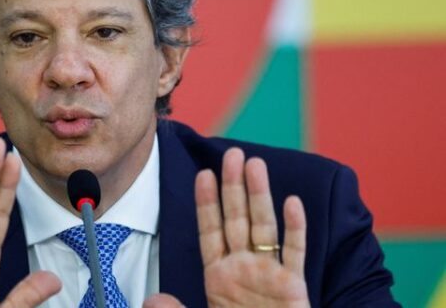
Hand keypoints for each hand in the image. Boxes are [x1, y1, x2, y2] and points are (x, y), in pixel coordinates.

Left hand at [195, 148, 309, 307]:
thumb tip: (152, 301)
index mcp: (218, 276)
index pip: (210, 230)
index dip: (206, 203)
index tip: (202, 175)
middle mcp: (243, 269)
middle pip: (236, 219)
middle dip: (233, 186)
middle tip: (231, 153)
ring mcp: (269, 275)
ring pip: (264, 227)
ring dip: (260, 196)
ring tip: (255, 165)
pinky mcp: (293, 288)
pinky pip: (293, 253)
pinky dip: (294, 229)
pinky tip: (291, 202)